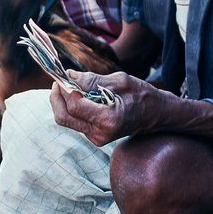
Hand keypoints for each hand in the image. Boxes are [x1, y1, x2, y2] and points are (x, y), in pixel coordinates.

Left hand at [49, 70, 180, 147]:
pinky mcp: (95, 137)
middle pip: (64, 117)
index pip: (75, 106)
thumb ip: (91, 80)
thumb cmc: (142, 95)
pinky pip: (74, 122)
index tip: (62, 76)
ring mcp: (97, 138)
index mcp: (109, 119)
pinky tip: (77, 95)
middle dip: (56, 98)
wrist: (156, 114)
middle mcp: (100, 133)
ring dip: (62, 102)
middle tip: (58, 81)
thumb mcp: (119, 80)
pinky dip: (71, 107)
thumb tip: (68, 76)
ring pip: (66, 120)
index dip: (64, 90)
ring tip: (67, 86)